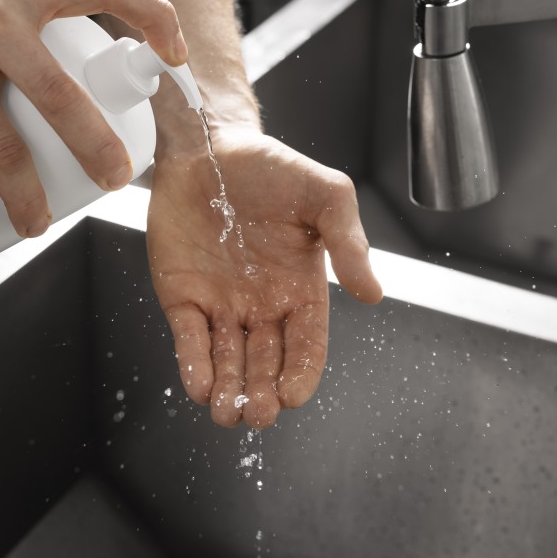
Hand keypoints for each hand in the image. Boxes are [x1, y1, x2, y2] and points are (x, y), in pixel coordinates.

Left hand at [147, 128, 383, 428]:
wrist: (210, 145)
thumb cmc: (271, 167)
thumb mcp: (325, 194)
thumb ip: (349, 241)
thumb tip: (373, 293)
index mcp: (301, 287)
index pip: (306, 343)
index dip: (301, 372)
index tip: (293, 395)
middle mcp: (262, 303)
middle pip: (266, 362)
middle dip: (262, 392)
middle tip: (257, 412)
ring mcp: (221, 302)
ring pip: (227, 360)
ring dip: (229, 389)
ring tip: (227, 411)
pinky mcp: (183, 296)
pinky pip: (190, 339)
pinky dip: (194, 365)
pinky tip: (199, 386)